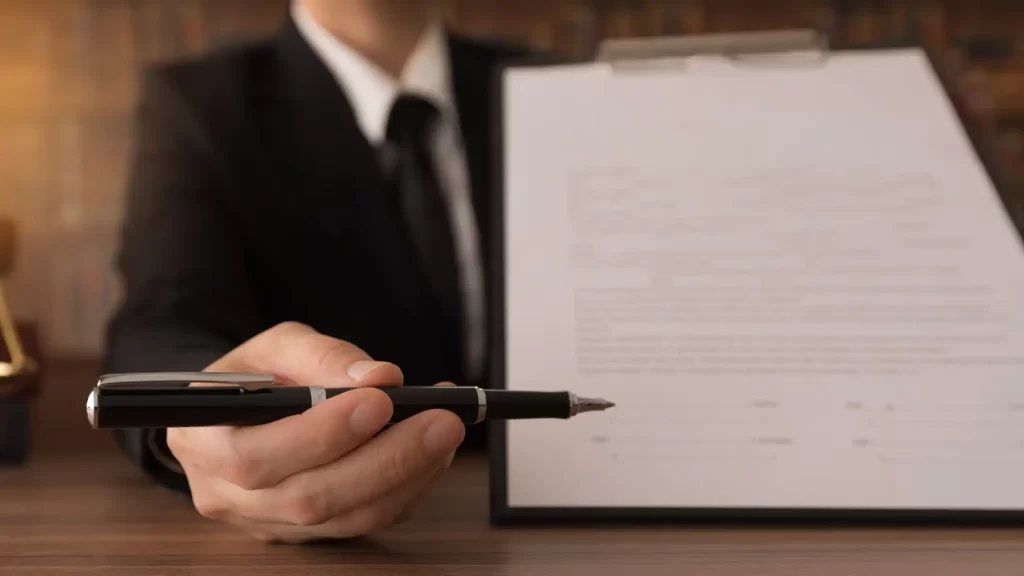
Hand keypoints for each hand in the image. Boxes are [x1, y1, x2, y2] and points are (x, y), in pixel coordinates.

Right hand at [166, 322, 465, 542]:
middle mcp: (227, 496)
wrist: (242, 410)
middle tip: (441, 420)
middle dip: (386, 459)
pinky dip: (409, 488)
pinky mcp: (309, 534)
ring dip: (407, 477)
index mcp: (201, 442)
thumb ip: (322, 355)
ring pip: (346, 519)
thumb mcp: (275, 345)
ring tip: (446, 431)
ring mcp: (269, 522)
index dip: (322, 434)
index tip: (380, 399)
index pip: (256, 457)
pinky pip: (366, 522)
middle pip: (309, 499)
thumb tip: (381, 377)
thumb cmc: (255, 375)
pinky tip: (434, 452)